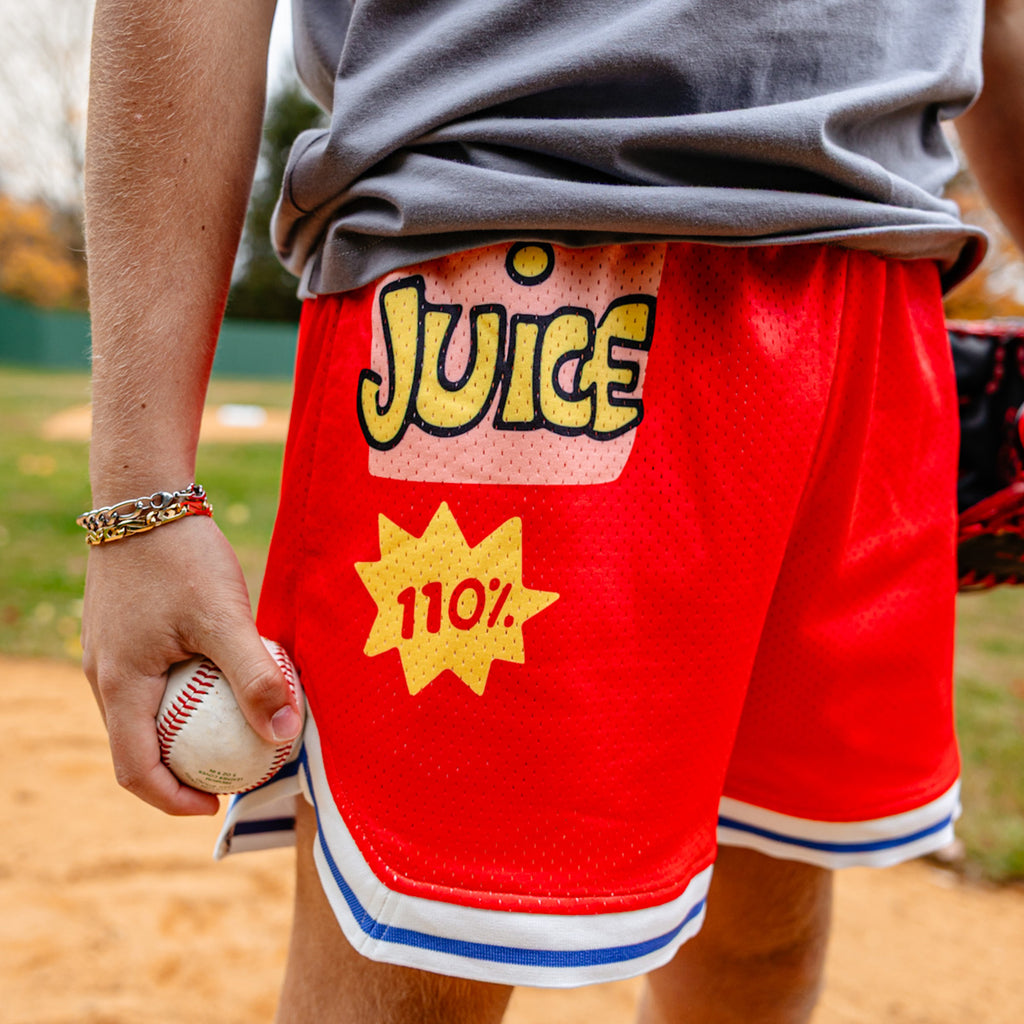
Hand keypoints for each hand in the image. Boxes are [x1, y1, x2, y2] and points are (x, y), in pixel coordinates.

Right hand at [81, 514, 301, 814]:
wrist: (143, 497)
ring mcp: (110, 654)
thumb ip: (255, 676)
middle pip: (136, 748)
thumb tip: (284, 735)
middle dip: (180, 771)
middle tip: (232, 771)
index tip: (218, 804)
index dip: (173, 800)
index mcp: (119, 685)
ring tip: (232, 731)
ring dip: (181, 733)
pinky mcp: (124, 633)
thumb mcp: (225, 618)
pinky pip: (149, 683)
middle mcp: (105, 676)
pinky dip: (180, 696)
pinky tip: (220, 679)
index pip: (134, 771)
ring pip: (143, 714)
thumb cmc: (182, 556)